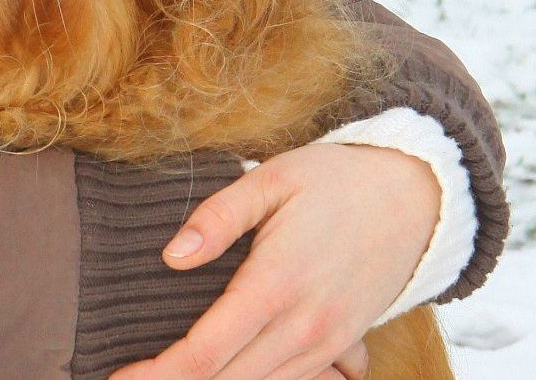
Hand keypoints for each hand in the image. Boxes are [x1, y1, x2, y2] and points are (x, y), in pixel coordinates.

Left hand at [107, 142, 439, 379]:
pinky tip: (225, 372)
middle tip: (128, 378)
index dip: (158, 373)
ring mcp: (327, 344)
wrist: (416, 195)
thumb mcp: (272, 177)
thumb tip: (171, 256)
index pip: (205, 351)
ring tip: (169, 376)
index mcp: (276, 284)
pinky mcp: (341, 347)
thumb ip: (218, 216)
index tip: (119, 376)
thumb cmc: (335, 179)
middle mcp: (304, 327)